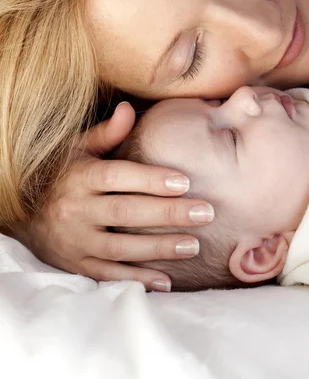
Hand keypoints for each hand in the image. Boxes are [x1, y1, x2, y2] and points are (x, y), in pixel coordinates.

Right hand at [7, 102, 213, 291]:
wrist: (22, 213)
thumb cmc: (61, 174)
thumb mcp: (77, 149)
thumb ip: (106, 133)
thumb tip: (129, 108)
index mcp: (80, 176)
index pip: (118, 176)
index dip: (151, 179)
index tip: (185, 181)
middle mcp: (76, 209)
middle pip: (125, 213)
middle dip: (168, 214)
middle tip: (205, 213)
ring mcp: (75, 240)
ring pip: (120, 248)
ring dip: (158, 248)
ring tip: (193, 245)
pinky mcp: (76, 264)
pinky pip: (107, 275)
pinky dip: (135, 280)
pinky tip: (166, 281)